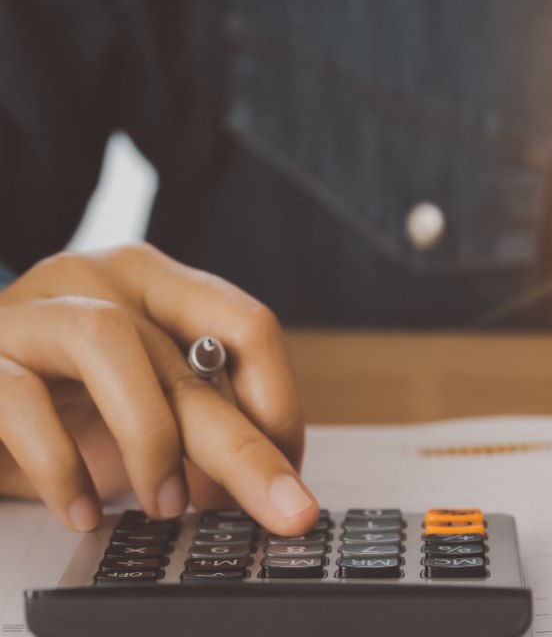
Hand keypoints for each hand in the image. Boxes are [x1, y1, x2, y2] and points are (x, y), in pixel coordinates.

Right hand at [0, 244, 318, 534]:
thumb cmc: (53, 393)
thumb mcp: (138, 402)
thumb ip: (192, 425)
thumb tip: (257, 486)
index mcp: (156, 284)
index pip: (246, 325)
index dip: (278, 404)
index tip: (287, 471)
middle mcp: (99, 278)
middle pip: (194, 356)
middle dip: (249, 446)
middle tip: (285, 508)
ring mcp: (33, 309)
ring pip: (111, 342)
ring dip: (152, 437)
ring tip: (167, 508)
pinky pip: (22, 397)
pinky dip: (60, 464)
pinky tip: (82, 510)